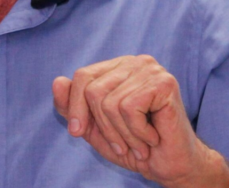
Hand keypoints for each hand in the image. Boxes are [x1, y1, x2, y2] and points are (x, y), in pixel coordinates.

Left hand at [52, 55, 225, 187]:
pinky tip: (152, 137)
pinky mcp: (164, 82)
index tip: (77, 133)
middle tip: (121, 145)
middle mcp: (134, 62)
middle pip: (93, 90)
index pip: (82, 76)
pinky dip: (137, 132)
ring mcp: (151, 69)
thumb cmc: (134, 145)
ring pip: (111, 103)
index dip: (75, 107)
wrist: (170, 166)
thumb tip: (58, 82)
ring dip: (122, 134)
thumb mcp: (94, 128)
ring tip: (138, 143)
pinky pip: (130, 108)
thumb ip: (73, 106)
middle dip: (103, 126)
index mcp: (117, 67)